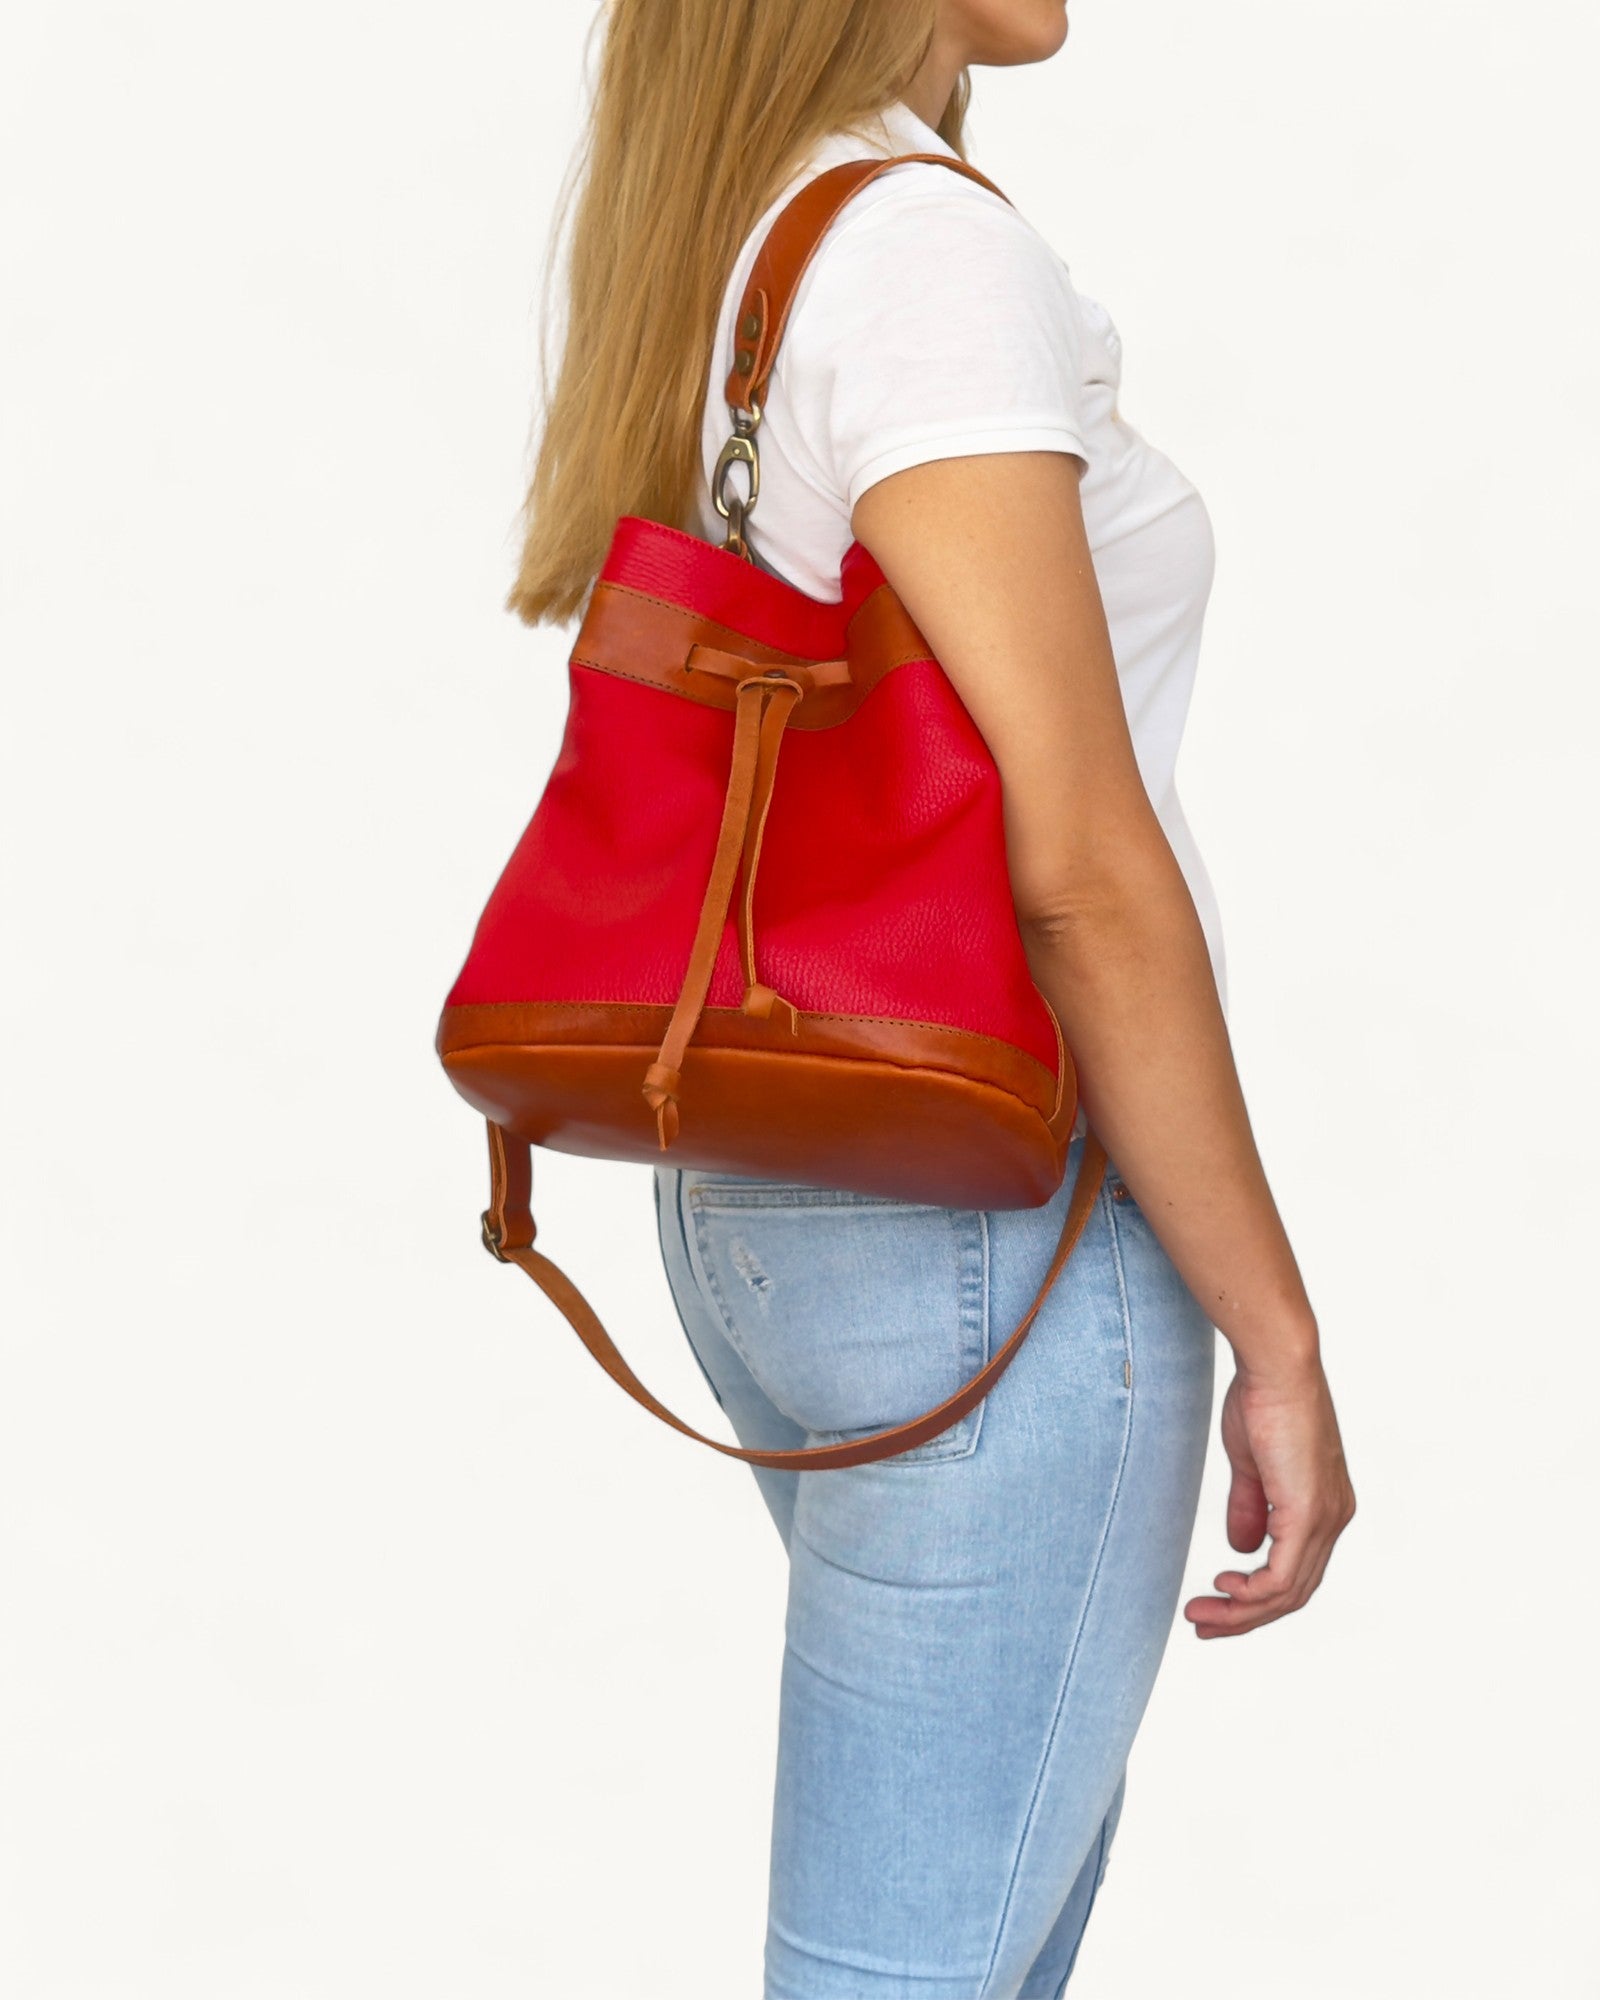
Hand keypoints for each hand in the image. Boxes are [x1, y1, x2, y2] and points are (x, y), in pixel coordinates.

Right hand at [1184, 1353, 1355, 1638]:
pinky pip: (1283, 1576)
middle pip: (1294, 1592)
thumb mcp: (1252, 1464)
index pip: (1296, 1570)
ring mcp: (1326, 1519)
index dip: (1256, 1595)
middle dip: (1246, 1615)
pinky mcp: (1309, 1514)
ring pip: (1288, 1592)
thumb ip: (1251, 1507)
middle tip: (1203, 1622)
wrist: (1277, 1367)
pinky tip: (1225, 1590)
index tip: (1215, 1596)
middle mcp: (1334, 1518)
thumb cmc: (1263, 1400)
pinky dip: (1252, 1593)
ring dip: (1243, 1611)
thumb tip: (1241, 1548)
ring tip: (1203, 1613)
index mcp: (1324, 1506)